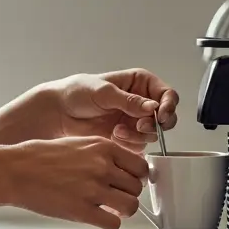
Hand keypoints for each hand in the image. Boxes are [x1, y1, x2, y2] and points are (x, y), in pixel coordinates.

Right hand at [2, 136, 148, 228]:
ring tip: (109, 208)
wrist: (15, 170)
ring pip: (130, 206)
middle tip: (116, 196)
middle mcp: (102, 166)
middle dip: (128, 194)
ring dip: (122, 210)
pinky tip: (98, 217)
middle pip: (137, 187)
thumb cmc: (38, 156)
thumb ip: (100, 154)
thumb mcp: (76, 143)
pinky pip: (113, 224)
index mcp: (102, 146)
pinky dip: (109, 223)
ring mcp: (93, 189)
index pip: (140, 165)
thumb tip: (120, 168)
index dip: (135, 176)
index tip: (130, 181)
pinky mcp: (82, 210)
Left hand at [48, 69, 179, 152]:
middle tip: (140, 127)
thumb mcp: (104, 92)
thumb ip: (129, 101)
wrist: (59, 113)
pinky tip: (113, 136)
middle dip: (155, 124)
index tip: (160, 116)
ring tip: (118, 130)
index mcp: (139, 83)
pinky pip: (139, 145)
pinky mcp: (127, 138)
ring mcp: (135, 120)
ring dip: (138, 135)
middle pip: (166, 116)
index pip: (167, 94)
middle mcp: (141, 102)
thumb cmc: (77, 93)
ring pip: (153, 133)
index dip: (168, 105)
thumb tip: (152, 107)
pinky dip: (129, 144)